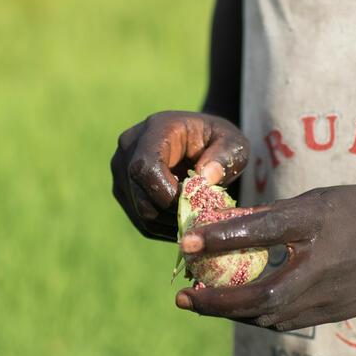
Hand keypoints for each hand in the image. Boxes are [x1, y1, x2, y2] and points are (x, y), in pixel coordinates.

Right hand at [111, 111, 248, 240]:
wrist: (202, 141)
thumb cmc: (220, 141)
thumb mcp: (234, 143)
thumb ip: (226, 156)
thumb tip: (205, 177)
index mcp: (156, 128)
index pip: (145, 167)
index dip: (169, 193)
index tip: (196, 201)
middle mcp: (129, 147)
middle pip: (141, 195)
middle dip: (175, 212)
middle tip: (202, 214)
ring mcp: (121, 170)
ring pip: (140, 212)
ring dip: (172, 223)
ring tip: (198, 215)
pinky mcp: (124, 190)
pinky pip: (141, 221)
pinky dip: (166, 228)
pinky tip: (187, 219)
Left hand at [176, 185, 355, 329]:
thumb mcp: (326, 198)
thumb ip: (281, 213)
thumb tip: (237, 223)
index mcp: (319, 227)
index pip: (262, 233)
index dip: (221, 237)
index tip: (187, 243)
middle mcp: (321, 268)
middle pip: (259, 297)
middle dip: (215, 303)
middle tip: (183, 297)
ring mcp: (330, 298)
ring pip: (269, 317)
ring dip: (232, 313)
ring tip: (204, 303)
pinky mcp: (334, 314)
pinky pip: (286, 322)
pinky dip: (257, 316)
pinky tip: (242, 308)